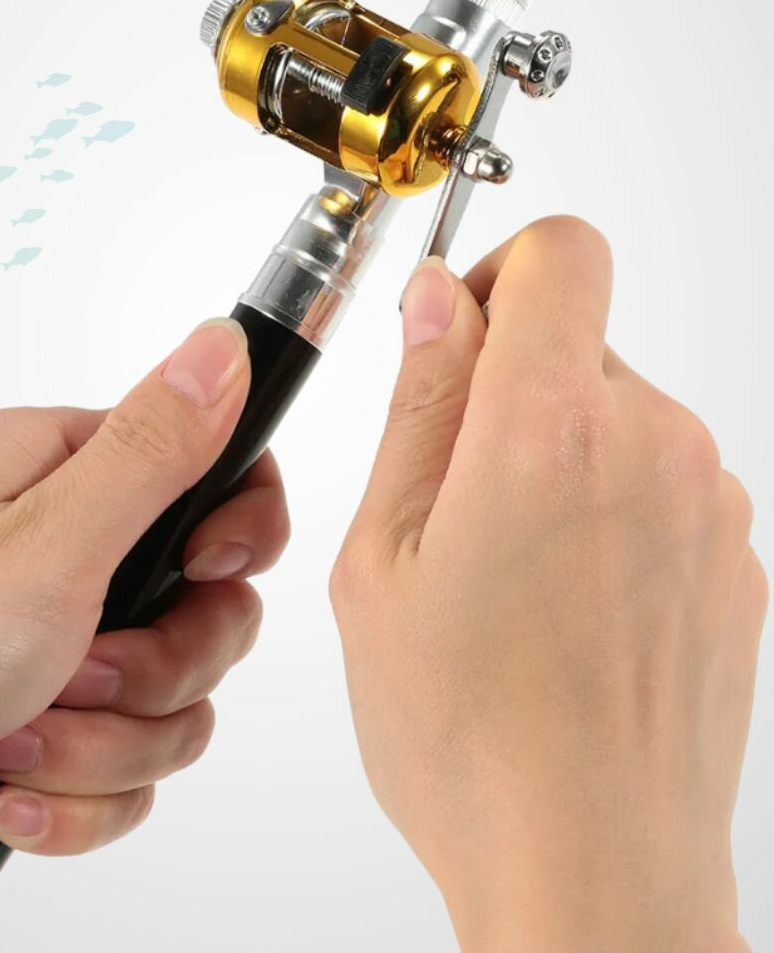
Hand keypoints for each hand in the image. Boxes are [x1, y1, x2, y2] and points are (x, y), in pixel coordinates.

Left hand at [0, 318, 288, 951]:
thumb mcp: (47, 543)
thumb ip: (155, 449)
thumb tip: (222, 347)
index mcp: (54, 473)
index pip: (209, 467)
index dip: (236, 526)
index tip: (210, 567)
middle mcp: (58, 550)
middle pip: (207, 601)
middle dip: (159, 661)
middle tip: (82, 666)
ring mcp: (54, 642)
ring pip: (173, 696)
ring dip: (103, 737)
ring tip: (16, 735)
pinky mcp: (50, 724)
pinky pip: (129, 764)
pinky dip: (77, 791)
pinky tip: (3, 787)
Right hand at [330, 218, 766, 952]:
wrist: (591, 866)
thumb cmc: (468, 735)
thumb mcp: (384, 558)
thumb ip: (417, 408)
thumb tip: (435, 304)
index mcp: (548, 431)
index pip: (561, 253)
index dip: (496, 273)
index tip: (455, 340)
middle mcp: (653, 446)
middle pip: (577, 342)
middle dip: (503, 393)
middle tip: (453, 507)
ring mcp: (709, 503)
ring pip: (612, 416)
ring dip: (552, 459)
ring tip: (507, 577)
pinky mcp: (735, 555)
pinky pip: (656, 482)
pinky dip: (602, 511)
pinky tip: (562, 609)